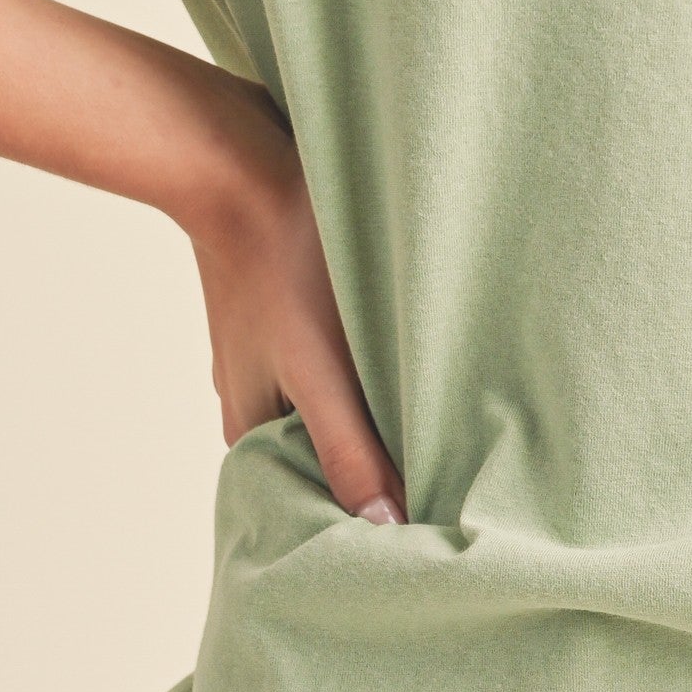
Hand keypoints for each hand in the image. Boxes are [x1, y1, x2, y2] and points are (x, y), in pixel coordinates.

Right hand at [178, 73, 408, 523]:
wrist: (240, 163)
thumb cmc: (281, 266)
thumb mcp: (318, 369)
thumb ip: (348, 448)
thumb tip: (385, 527)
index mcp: (249, 434)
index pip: (310, 504)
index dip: (362, 520)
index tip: (424, 528)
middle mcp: (257, 405)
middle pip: (327, 458)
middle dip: (380, 467)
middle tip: (451, 475)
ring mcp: (274, 361)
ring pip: (339, 410)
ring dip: (382, 415)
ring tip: (443, 421)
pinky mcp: (295, 320)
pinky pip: (343, 366)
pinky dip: (374, 372)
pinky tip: (413, 362)